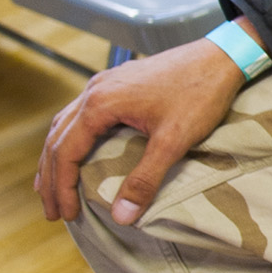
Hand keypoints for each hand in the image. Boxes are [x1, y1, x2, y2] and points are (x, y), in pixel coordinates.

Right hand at [36, 34, 250, 226]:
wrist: (220, 56)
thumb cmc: (199, 94)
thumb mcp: (173, 141)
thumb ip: (145, 180)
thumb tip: (121, 216)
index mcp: (100, 103)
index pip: (65, 152)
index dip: (62, 187)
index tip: (64, 215)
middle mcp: (94, 90)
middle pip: (57, 139)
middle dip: (51, 178)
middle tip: (51, 211)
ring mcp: (104, 83)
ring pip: (65, 125)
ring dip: (56, 157)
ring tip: (52, 187)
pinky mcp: (116, 83)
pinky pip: (80, 114)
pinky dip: (70, 138)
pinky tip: (76, 151)